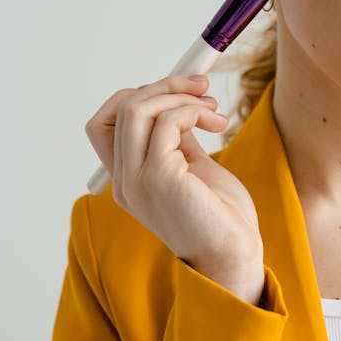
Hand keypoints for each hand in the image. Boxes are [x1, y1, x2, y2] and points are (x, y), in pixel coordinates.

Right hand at [85, 75, 264, 304]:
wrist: (236, 256)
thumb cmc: (220, 217)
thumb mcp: (193, 167)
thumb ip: (177, 139)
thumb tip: (178, 102)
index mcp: (127, 180)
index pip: (104, 124)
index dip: (135, 96)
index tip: (177, 92)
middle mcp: (124, 181)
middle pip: (120, 108)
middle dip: (164, 85)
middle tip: (202, 86)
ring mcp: (137, 180)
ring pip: (137, 109)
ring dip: (180, 95)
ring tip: (213, 108)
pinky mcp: (160, 178)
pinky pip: (167, 122)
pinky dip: (192, 111)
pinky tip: (217, 124)